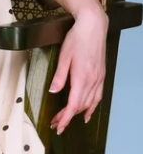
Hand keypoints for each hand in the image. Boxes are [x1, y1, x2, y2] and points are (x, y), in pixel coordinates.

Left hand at [49, 8, 107, 135]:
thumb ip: (59, 77)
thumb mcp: (64, 57)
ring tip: (67, 120)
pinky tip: (87, 112)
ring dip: (78, 113)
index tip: (58, 127)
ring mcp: (99, 78)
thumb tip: (53, 92)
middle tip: (55, 122)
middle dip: (67, 117)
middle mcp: (92, 81)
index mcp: (81, 78)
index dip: (65, 118)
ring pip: (90, 103)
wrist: (93, 26)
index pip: (73, 105)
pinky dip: (92, 106)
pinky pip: (98, 96)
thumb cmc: (77, 39)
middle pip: (80, 106)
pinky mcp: (101, 75)